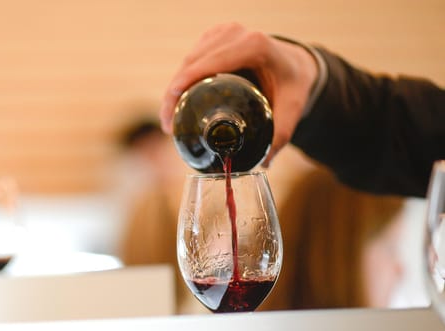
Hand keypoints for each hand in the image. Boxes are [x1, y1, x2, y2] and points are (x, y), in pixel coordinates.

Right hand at [159, 22, 317, 166]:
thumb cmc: (293, 83)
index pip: (206, 64)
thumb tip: (262, 164)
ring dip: (174, 88)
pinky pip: (192, 58)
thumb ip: (279, 134)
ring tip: (170, 118)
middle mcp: (235, 33)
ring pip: (187, 61)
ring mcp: (222, 32)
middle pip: (191, 63)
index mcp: (253, 45)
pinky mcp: (214, 36)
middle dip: (173, 94)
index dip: (182, 86)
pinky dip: (182, 79)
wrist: (295, 63)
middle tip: (169, 126)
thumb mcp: (293, 107)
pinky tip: (179, 101)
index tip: (170, 115)